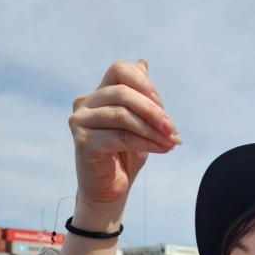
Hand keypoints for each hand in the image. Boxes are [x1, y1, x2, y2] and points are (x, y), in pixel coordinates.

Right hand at [68, 59, 179, 207]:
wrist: (110, 191)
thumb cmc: (125, 157)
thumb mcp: (139, 124)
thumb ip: (140, 97)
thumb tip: (143, 63)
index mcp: (99, 94)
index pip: (119, 70)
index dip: (145, 85)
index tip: (164, 107)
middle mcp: (85, 103)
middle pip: (123, 92)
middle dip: (154, 111)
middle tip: (174, 130)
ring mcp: (81, 121)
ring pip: (123, 115)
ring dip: (153, 129)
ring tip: (171, 142)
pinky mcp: (83, 142)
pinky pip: (121, 137)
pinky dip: (146, 143)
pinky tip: (162, 149)